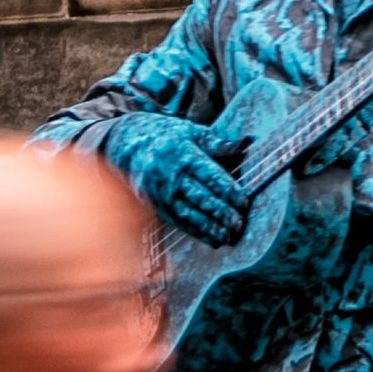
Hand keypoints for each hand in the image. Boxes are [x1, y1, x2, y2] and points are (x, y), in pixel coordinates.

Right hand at [101, 115, 246, 245]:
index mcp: (185, 154)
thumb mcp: (191, 132)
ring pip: (189, 214)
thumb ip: (217, 143)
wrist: (127, 144)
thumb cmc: (167, 136)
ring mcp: (161, 192)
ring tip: (227, 236)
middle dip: (222, 213)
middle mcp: (172, 175)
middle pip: (201, 198)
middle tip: (239, 224)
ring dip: (210, 227)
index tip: (244, 202)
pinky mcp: (155, 204)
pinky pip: (178, 222)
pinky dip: (195, 232)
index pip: (211, 176)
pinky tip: (211, 240)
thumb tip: (245, 144)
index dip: (229, 191)